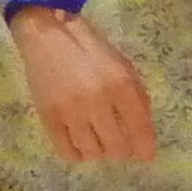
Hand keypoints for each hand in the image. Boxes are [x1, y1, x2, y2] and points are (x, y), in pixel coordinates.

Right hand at [9, 8, 156, 162]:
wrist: (46, 36)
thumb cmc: (89, 48)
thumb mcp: (122, 65)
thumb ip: (137, 96)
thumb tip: (144, 132)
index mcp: (120, 83)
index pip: (139, 129)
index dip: (145, 148)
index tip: (145, 155)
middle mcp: (97, 100)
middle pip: (117, 148)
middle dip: (123, 150)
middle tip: (120, 145)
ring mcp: (71, 111)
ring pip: (93, 154)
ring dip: (100, 151)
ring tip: (98, 141)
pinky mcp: (49, 117)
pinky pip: (67, 152)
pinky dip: (77, 154)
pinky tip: (80, 144)